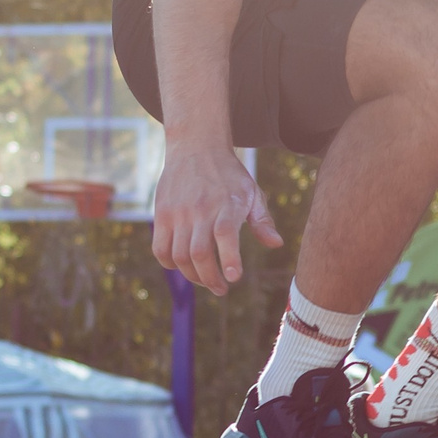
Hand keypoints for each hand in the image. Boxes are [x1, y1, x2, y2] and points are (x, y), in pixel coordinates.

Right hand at [151, 142, 279, 294]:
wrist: (195, 148)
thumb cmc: (230, 175)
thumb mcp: (253, 193)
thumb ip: (263, 221)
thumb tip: (276, 244)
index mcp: (226, 205)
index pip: (224, 235)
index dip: (228, 259)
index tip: (233, 277)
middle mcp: (200, 210)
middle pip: (198, 253)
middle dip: (210, 278)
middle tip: (221, 289)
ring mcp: (177, 213)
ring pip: (179, 255)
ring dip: (192, 275)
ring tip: (206, 281)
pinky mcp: (161, 214)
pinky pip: (160, 248)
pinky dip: (170, 264)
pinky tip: (183, 267)